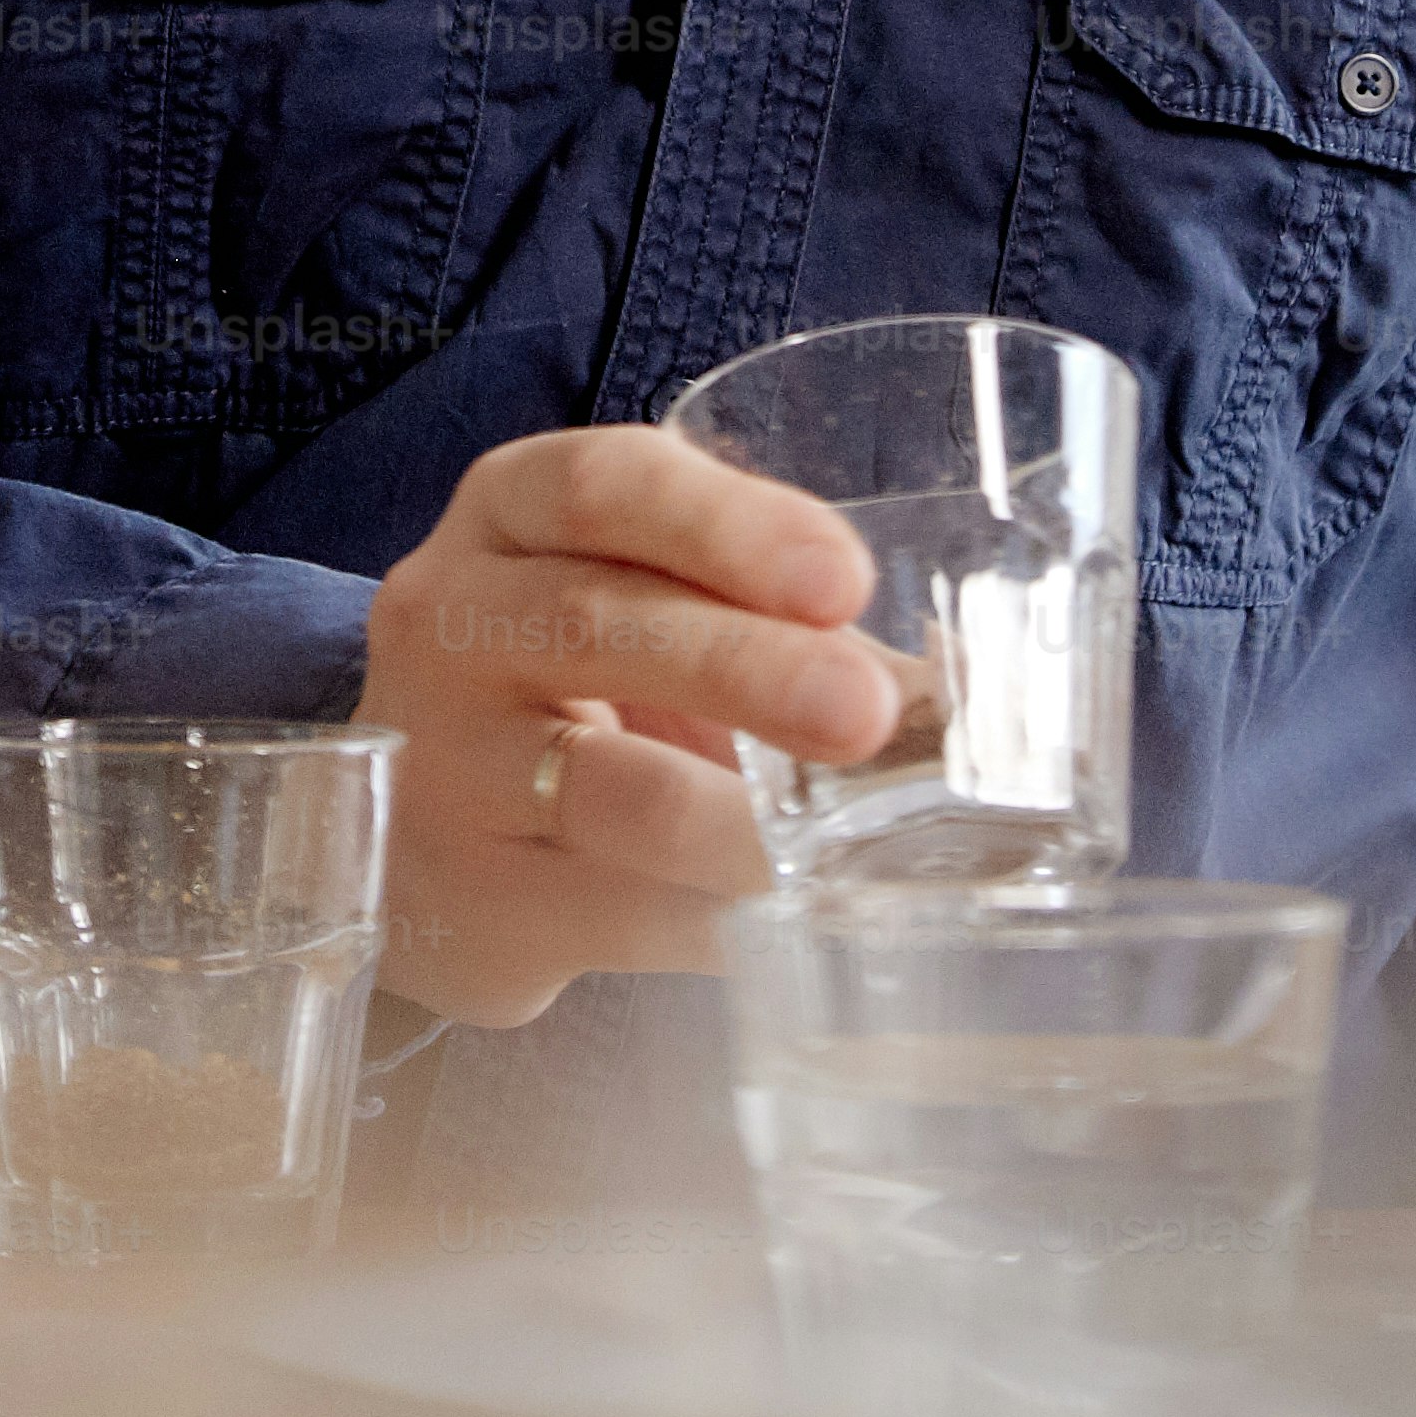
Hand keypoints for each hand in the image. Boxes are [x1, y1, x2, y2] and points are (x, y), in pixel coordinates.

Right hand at [348, 424, 893, 1027]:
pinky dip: (715, 922)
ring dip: (732, 821)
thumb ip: (790, 622)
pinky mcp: (468, 900)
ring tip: (838, 851)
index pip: (607, 486)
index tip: (846, 578)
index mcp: (516, 513)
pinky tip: (794, 930)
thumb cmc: (585, 685)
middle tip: (864, 709)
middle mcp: (451, 621)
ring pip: (598, 788)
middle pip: (594, 621)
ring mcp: (446, 766)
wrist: (431, 831)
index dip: (728, 526)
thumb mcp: (654, 607)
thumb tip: (984, 685)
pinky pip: (609, 913)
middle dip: (745, 665)